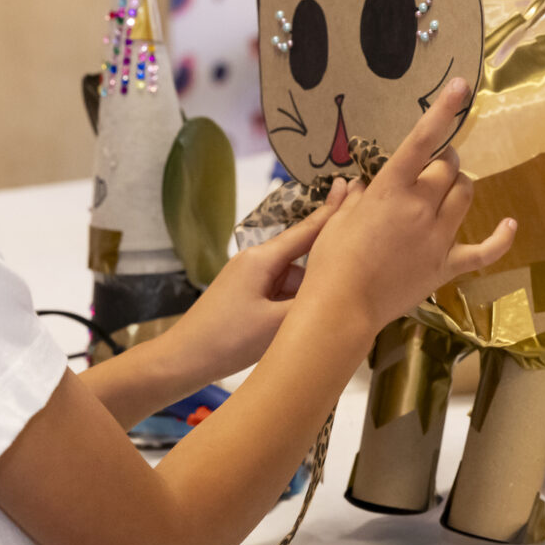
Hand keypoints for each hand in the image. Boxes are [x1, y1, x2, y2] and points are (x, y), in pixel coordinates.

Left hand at [155, 179, 348, 383]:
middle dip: (327, 270)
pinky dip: (293, 305)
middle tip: (360, 279)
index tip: (355, 186)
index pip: (307, 230)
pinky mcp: (246, 295)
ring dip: (308, 295)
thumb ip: (312, 303)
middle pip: (303, 258)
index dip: (334, 211)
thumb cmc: (228, 339)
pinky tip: (305, 324)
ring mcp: (249, 278)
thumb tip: (342, 291)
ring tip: (329, 317)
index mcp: (262, 259)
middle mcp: (256, 261)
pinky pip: (279, 292)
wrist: (184, 359)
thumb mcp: (277, 323)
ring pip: (293, 280)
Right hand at [299, 78, 515, 340]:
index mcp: (390, 191)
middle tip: (433, 162)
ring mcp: (437, 238)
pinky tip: (510, 224)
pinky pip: (485, 250)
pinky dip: (501, 237)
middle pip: (447, 169)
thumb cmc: (330, 262)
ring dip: (460, 185)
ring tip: (448, 186)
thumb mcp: (335, 221)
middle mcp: (420, 208)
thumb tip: (359, 186)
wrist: (341, 308)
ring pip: (465, 196)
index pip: (421, 141)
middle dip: (444, 159)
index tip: (461, 86)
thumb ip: (352, 199)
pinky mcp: (445, 266)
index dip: (442, 111)